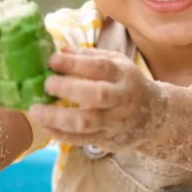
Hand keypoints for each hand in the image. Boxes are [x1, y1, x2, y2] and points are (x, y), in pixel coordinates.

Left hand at [27, 47, 167, 150]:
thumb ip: (89, 57)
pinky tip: (45, 126)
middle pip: (97, 95)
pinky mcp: (108, 140)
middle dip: (69, 90)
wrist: (155, 117)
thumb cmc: (127, 85)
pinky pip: (82, 140)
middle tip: (47, 84)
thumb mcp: (117, 64)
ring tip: (36, 111)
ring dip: (59, 118)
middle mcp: (122, 98)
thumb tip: (59, 51)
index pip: (100, 67)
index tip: (52, 61)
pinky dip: (61, 134)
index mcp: (123, 75)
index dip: (76, 64)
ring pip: (87, 122)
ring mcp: (115, 122)